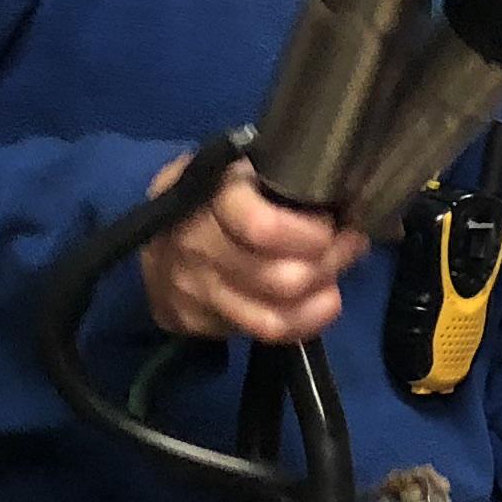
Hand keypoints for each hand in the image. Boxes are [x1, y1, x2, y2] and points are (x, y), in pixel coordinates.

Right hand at [139, 157, 366, 341]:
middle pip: (281, 279)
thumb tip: (346, 198)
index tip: (332, 226)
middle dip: (327, 265)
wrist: (155, 237)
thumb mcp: (239, 168)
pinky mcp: (194, 320)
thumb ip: (281, 179)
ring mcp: (192, 288)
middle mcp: (195, 245)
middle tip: (346, 246)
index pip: (263, 228)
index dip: (310, 234)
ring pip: (275, 315)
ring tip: (333, 274)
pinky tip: (318, 302)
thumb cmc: (214, 193)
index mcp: (210, 195)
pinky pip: (264, 333)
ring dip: (320, 296)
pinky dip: (304, 321)